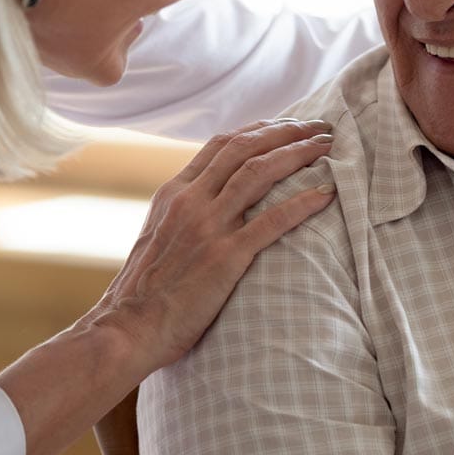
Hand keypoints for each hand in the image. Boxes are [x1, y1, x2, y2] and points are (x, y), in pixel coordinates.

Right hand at [88, 118, 337, 373]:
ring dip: (298, 153)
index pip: (221, 144)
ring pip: (260, 172)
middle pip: (245, 147)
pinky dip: (302, 202)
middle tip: (318, 126)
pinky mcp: (225, 258)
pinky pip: (272, 221)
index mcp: (174, 193)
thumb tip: (212, 199)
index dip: (260, 129)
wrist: (126, 329)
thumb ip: (183, 212)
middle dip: (286, 131)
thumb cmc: (144, 292)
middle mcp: (191, 201)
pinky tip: (326, 193)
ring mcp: (208, 227)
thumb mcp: (158, 235)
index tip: (287, 125)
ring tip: (327, 146)